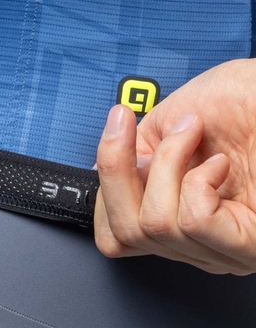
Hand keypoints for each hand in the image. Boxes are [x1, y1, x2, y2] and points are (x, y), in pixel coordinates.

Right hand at [94, 58, 255, 274]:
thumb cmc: (240, 100)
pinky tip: (220, 164)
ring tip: (195, 135)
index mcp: (176, 212)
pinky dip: (194, 179)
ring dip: (166, 163)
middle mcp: (198, 242)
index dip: (106, 179)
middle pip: (122, 234)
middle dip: (118, 169)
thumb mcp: (165, 123)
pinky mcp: (247, 247)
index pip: (114, 234)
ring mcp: (223, 249)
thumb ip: (133, 151)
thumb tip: (106, 169)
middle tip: (137, 126)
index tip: (117, 123)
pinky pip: (190, 220)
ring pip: (153, 224)